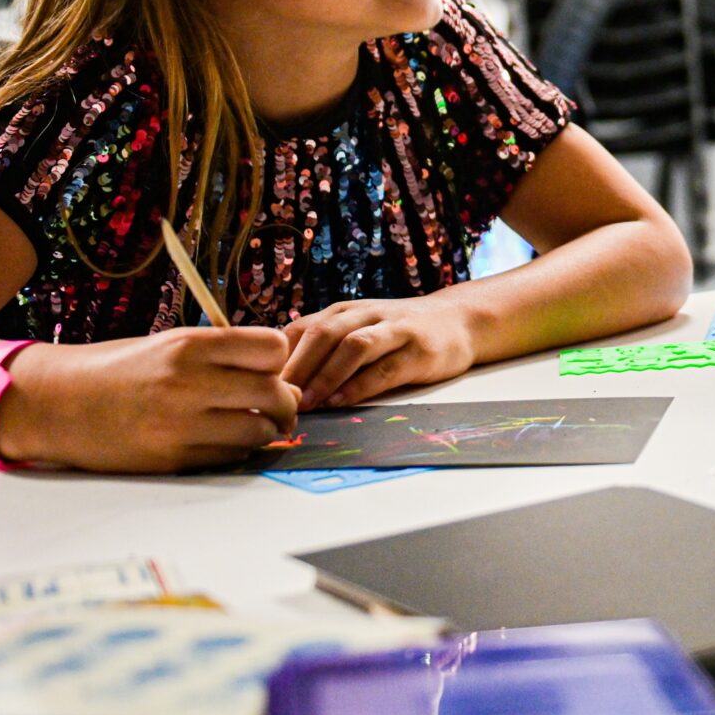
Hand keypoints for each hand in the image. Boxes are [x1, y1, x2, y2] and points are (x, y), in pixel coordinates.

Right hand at [0, 328, 299, 472]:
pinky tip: (220, 440)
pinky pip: (231, 457)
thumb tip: (282, 381)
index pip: (273, 348)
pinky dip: (237, 450)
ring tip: (249, 424)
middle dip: (283, 401)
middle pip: (275, 393)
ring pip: (259, 431)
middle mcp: (188, 383)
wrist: (60, 404)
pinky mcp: (173, 459)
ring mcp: (180, 425)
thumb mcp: (170, 344)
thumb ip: (223, 357)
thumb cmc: (122, 370)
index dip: (277, 361)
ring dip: (263, 430)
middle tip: (274, 405)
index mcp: (189, 345)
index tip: (267, 369)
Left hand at [281, 297, 476, 408]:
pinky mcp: (419, 350)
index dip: (276, 358)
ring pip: (353, 346)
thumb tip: (275, 382)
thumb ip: (324, 349)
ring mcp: (395, 329)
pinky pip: (385, 367)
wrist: (458, 320)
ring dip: (325, 376)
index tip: (256, 387)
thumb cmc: (397, 333)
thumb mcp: (357, 330)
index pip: (300, 329)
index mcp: (343, 311)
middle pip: (323, 333)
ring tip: (306, 403)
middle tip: (274, 398)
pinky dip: (360, 386)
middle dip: (296, 367)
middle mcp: (365, 314)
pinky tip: (342, 402)